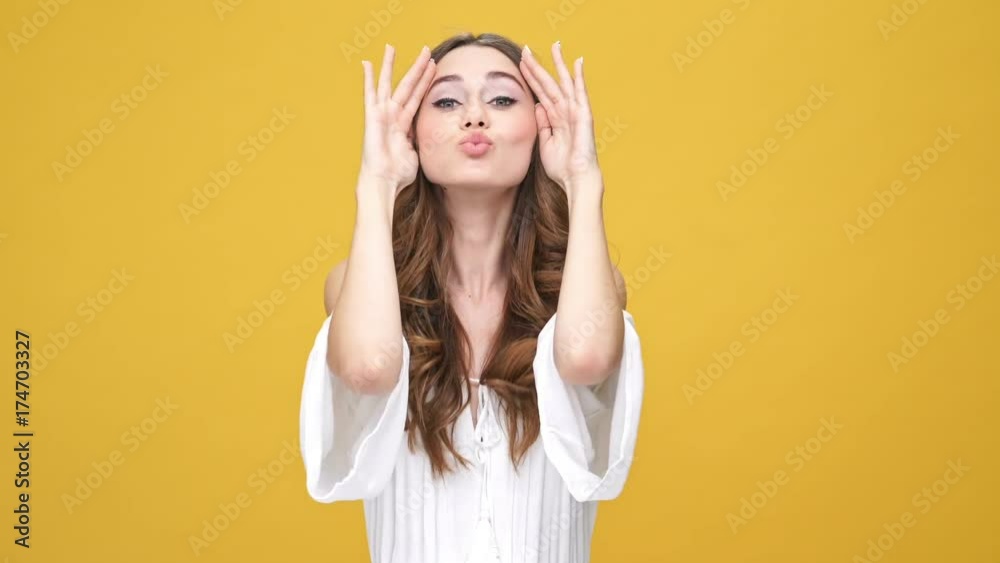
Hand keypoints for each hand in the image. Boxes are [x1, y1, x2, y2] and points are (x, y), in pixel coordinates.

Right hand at [359, 44, 435, 197]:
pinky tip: (367, 63)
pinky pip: (370, 94)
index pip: (417, 98)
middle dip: (416, 68)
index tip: (434, 67)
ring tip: (391, 47)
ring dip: (391, 66)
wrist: (385, 182)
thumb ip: (422, 139)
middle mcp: (392, 117)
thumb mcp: (417, 153)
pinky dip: (368, 79)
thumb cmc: (399, 174)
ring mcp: (381, 115)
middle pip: (407, 87)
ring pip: (390, 85)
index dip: (425, 82)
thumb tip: (434, 135)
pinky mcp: (372, 117)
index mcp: (403, 126)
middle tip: (425, 50)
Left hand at [519, 41, 601, 192]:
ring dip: (558, 65)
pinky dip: (579, 77)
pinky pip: (580, 93)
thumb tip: (539, 105)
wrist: (575, 180)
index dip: (531, 78)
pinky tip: (577, 62)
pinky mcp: (583, 116)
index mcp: (555, 119)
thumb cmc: (562, 167)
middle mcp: (565, 112)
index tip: (520, 64)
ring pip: (563, 83)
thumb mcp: (545, 142)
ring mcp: (575, 113)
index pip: (541, 93)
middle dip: (538, 67)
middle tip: (526, 50)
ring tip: (554, 45)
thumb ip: (542, 124)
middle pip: (549, 84)